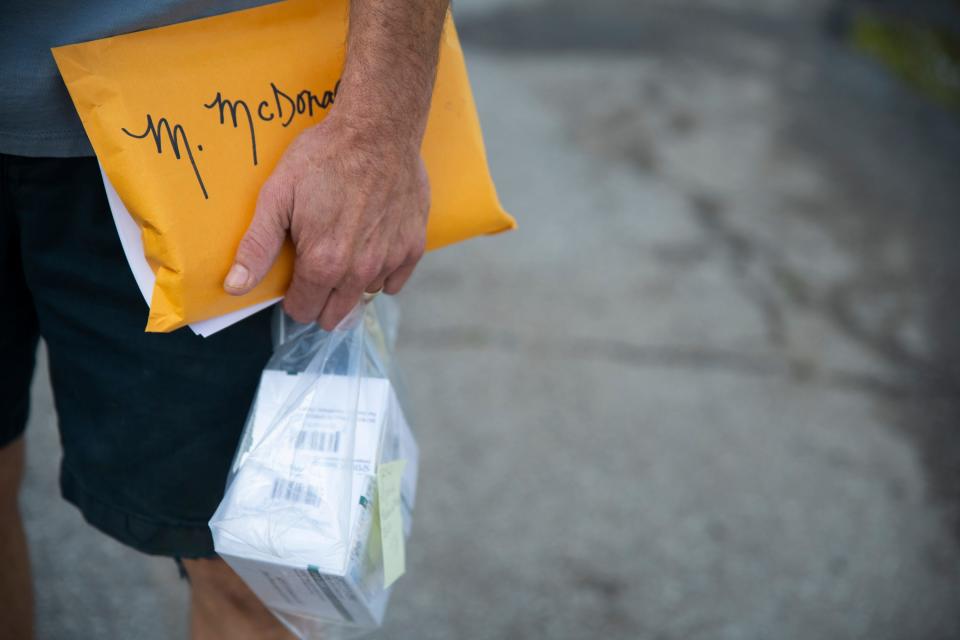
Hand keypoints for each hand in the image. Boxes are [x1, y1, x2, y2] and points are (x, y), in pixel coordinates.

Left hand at [222, 114, 429, 328]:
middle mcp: (359, 271)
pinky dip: (381, 273)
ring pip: (364, 296)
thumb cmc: (325, 157)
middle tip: (315, 269)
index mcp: (323, 263)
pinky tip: (370, 249)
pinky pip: (394, 282)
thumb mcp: (277, 196)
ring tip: (343, 251)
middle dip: (321, 301)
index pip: (303, 310)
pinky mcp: (413, 247)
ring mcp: (390, 260)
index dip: (293, 298)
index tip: (293, 278)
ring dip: (351, 285)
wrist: (378, 129)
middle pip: (335, 315)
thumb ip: (257, 247)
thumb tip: (235, 287)